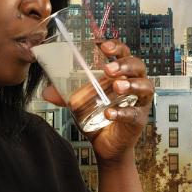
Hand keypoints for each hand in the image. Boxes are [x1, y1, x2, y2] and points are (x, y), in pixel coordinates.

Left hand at [41, 39, 152, 165]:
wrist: (105, 146)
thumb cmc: (97, 117)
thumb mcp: (80, 102)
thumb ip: (66, 94)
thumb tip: (46, 91)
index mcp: (121, 73)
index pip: (123, 53)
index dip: (116, 46)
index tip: (103, 46)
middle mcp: (134, 83)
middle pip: (138, 66)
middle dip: (124, 64)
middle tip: (108, 69)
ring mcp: (139, 102)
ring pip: (145, 86)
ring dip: (131, 85)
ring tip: (117, 87)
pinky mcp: (138, 120)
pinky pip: (135, 113)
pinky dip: (123, 112)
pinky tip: (110, 114)